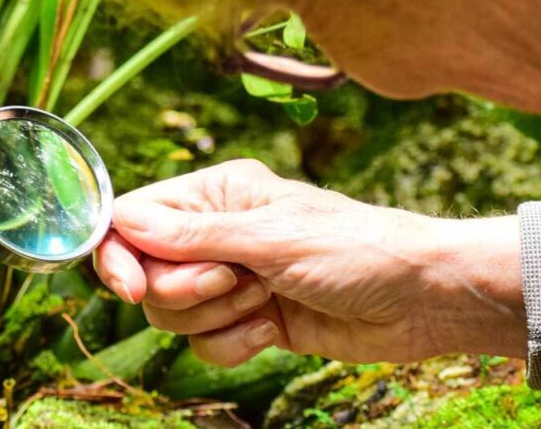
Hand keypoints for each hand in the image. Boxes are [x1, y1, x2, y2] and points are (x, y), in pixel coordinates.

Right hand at [95, 159, 526, 366]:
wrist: (421, 300)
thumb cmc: (357, 249)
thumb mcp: (272, 238)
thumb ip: (194, 236)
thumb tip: (122, 222)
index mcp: (217, 194)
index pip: (132, 219)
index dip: (119, 256)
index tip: (133, 287)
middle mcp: (216, 234)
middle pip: (146, 275)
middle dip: (186, 291)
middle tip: (238, 284)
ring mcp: (232, 280)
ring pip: (172, 314)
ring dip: (216, 318)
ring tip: (266, 302)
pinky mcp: (249, 321)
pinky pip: (205, 345)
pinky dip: (236, 345)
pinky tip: (276, 330)